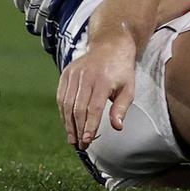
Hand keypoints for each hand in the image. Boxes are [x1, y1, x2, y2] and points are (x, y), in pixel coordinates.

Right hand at [57, 34, 135, 148]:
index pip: (93, 108)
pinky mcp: (66, 73)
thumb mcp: (129, 88)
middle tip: (80, 145)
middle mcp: (86, 76)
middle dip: (78, 129)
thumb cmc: (122, 70)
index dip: (89, 126)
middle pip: (78, 108)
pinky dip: (63, 112)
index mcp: (103, 80)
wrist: (110, 45)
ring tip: (72, 139)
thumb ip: (122, 108)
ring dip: (68, 124)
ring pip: (67, 104)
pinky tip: (67, 123)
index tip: (87, 142)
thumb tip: (117, 127)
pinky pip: (61, 96)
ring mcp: (74, 73)